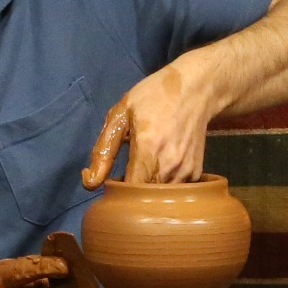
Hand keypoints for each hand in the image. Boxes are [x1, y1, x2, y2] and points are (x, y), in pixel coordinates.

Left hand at [79, 58, 221, 186]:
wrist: (197, 89)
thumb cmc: (154, 97)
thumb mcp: (120, 114)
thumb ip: (103, 151)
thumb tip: (90, 182)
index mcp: (148, 149)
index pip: (130, 191)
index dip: (118, 193)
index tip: (113, 181)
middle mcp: (170, 165)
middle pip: (145, 199)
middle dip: (132, 194)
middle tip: (126, 173)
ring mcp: (186, 171)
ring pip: (160, 198)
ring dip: (148, 190)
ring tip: (143, 167)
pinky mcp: (196, 173)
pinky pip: (174, 190)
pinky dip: (163, 185)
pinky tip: (160, 166)